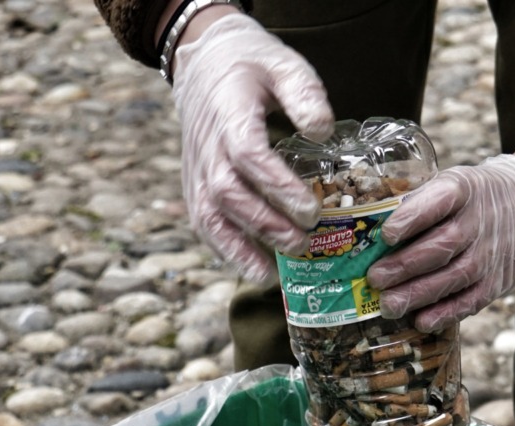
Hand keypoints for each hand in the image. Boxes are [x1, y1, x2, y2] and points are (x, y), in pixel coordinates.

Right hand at [171, 14, 334, 281]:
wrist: (203, 61)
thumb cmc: (251, 65)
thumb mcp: (284, 64)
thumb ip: (305, 94)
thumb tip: (321, 132)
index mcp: (230, 114)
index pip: (248, 156)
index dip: (277, 187)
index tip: (310, 211)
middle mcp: (207, 146)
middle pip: (228, 194)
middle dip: (265, 225)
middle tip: (302, 244)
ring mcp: (196, 167)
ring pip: (209, 215)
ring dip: (237, 249)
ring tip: (271, 274)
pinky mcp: (193, 182)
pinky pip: (202, 221)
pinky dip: (223, 249)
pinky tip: (252, 267)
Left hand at [366, 154, 514, 331]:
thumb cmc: (477, 197)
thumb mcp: (454, 182)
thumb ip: (421, 203)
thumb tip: (373, 231)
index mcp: (463, 190)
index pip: (438, 201)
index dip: (412, 218)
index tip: (386, 234)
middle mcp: (479, 222)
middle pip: (442, 246)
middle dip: (405, 265)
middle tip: (375, 278)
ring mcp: (490, 254)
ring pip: (453, 277)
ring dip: (418, 294)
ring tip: (388, 304)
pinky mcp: (497, 281)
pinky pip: (471, 300)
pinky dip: (446, 313)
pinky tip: (422, 320)